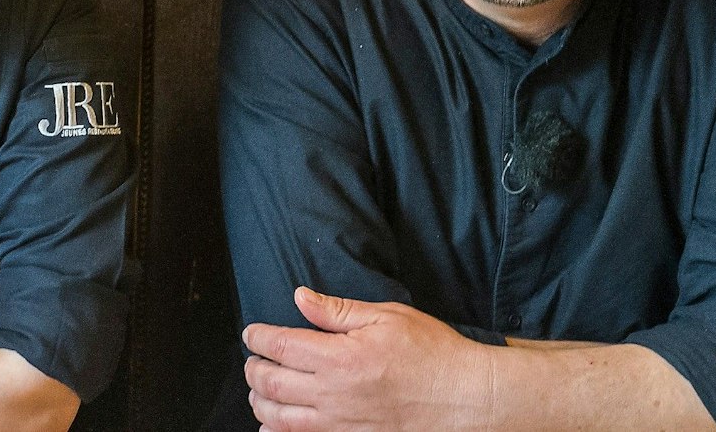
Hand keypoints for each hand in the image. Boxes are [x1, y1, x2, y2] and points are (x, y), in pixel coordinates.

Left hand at [243, 287, 493, 431]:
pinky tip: (272, 422)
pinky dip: (277, 430)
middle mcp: (332, 394)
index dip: (259, 338)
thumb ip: (338, 311)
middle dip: (253, 368)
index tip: (252, 333)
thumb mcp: (387, 317)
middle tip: (252, 358)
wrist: (463, 398)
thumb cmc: (431, 353)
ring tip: (257, 387)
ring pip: (278, 416)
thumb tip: (300, 297)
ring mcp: (338, 423)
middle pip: (270, 383)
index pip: (281, 346)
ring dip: (259, 400)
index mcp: (339, 357)